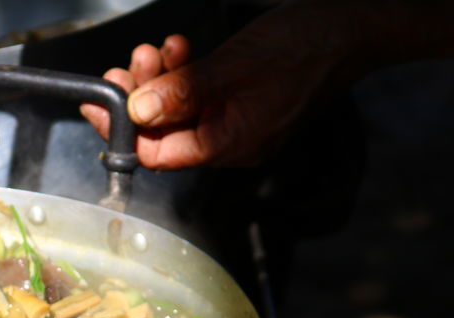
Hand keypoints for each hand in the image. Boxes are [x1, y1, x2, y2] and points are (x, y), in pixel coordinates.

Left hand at [81, 10, 353, 168]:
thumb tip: (139, 111)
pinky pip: (199, 96)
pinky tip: (179, 49)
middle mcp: (232, 142)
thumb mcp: (235, 66)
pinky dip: (182, 73)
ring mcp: (237, 122)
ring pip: (178, 111)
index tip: (99, 105)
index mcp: (231, 144)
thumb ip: (184, 91)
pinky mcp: (241, 101)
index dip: (123, 131)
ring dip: (159, 80)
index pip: (159, 154)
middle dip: (140, 98)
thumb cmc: (307, 46)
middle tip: (128, 64)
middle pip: (164, 133)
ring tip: (156, 50)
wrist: (354, 28)